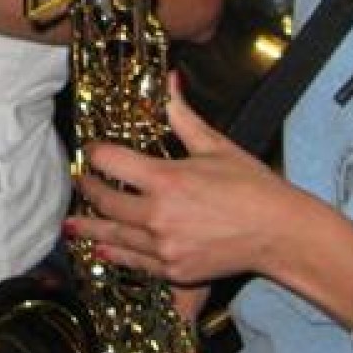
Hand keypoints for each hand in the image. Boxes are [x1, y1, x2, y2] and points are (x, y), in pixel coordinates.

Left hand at [64, 74, 290, 286]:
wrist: (280, 234)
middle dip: (88, 189)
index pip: (110, 161)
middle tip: (81, 182)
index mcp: (166, 179)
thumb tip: (169, 82)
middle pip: (106, 201)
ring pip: (114, 236)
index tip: (91, 151)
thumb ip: (182, 116)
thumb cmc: (252, 187)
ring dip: (91, 226)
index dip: (96, 153)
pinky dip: (116, 254)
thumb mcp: (215, 146)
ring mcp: (164, 247)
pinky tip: (104, 248)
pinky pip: (134, 262)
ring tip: (72, 223)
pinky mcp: (174, 271)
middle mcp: (158, 215)